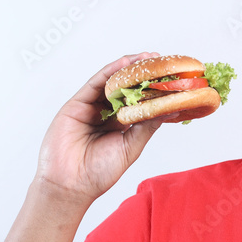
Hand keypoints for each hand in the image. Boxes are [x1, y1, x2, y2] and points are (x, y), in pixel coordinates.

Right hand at [34, 52, 162, 205]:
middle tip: (160, 60)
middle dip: (142, 75)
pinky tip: (124, 64)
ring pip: (111, 83)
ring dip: (128, 68)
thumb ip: (147, 126)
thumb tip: (170, 109)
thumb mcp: (131, 146)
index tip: (170, 79)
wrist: (71, 184)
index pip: (138, 103)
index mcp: (120, 126)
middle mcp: (106, 114)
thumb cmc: (100, 171)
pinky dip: (109, 72)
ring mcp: (90, 108)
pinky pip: (94, 84)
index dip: (153, 90)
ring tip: (147, 58)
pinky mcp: (76, 104)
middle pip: (126, 89)